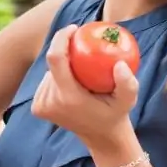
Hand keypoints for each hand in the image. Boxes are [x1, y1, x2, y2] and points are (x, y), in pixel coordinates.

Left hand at [32, 25, 138, 149]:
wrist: (101, 138)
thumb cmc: (116, 114)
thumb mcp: (128, 100)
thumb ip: (128, 84)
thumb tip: (119, 64)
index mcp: (68, 97)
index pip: (55, 58)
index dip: (61, 38)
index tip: (74, 29)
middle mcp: (50, 102)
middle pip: (53, 64)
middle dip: (66, 51)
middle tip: (84, 45)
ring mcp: (41, 106)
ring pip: (49, 72)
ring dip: (63, 65)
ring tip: (81, 68)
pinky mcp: (38, 108)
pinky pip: (46, 82)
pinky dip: (58, 77)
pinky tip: (72, 80)